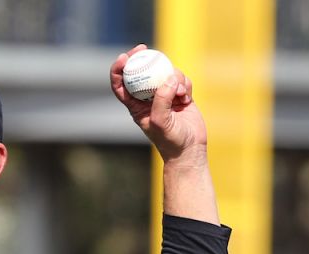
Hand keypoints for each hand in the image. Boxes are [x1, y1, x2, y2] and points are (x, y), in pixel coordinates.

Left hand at [110, 44, 206, 163]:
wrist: (189, 150)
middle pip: (142, 71)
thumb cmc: (170, 140)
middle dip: (142, 58)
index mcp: (135, 105)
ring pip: (164, 73)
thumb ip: (162, 100)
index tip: (124, 57)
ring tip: (180, 93)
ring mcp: (164, 95)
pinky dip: (184, 84)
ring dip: (173, 77)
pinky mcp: (180, 95)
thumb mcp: (161, 121)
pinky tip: (187, 98)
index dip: (118, 68)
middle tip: (145, 48)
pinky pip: (181, 80)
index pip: (120, 84)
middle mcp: (148, 98)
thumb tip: (168, 79)